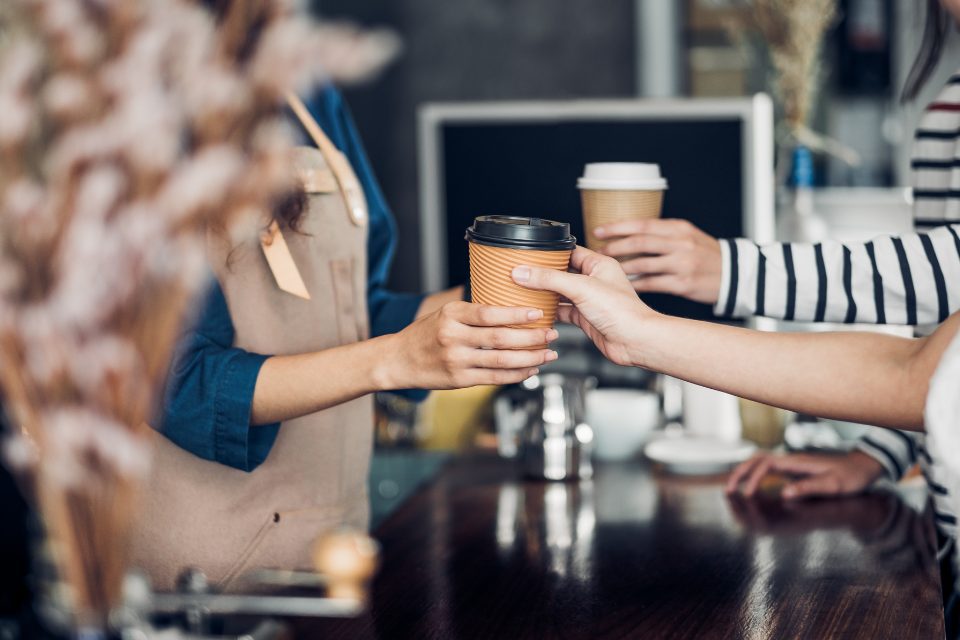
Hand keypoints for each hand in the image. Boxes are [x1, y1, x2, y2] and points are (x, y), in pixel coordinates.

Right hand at [384, 301, 557, 389]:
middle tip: (552, 333)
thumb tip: (511, 306)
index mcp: (451, 315)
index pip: (489, 314)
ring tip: (548, 353)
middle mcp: (453, 337)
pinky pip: (494, 378)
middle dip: (531, 337)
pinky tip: (530, 369)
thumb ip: (473, 312)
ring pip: (501, 360)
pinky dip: (516, 374)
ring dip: (530, 358)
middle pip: (500, 338)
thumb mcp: (445, 313)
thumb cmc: (425, 333)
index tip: (538, 313)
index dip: (516, 314)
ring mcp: (456, 360)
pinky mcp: (459, 380)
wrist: (398, 360)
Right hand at [511, 246, 653, 366]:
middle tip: (522, 272)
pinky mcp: (586, 318)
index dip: (550, 252)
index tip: (529, 254)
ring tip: (524, 290)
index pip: (570, 251)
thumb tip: (524, 272)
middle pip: (562, 272)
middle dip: (544, 274)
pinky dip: (550, 312)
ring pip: (561, 293)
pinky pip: (563, 311)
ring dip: (545, 293)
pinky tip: (537, 311)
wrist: (635, 342)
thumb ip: (550, 279)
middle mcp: (595, 280)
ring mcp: (590, 300)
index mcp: (599, 264)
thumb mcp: (581, 288)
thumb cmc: (622, 311)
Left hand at [595, 219, 721, 304]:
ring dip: (621, 267)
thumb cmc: (706, 254)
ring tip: (607, 270)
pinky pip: (651, 284)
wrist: (735, 274)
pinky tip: (624, 285)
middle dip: (614, 247)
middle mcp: (680, 244)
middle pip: (640, 243)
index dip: (617, 227)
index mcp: (679, 228)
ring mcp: (682, 264)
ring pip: (643, 264)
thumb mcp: (688, 235)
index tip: (598, 231)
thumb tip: (628, 234)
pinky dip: (635, 284)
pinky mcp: (683, 284)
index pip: (642, 224)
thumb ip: (662, 233)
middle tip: (597, 252)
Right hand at [725, 450, 885, 499]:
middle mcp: (790, 460)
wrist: (863, 466)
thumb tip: (784, 493)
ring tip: (733, 488)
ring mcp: (791, 463)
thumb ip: (809, 487)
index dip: (753, 479)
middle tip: (728, 490)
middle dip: (740, 473)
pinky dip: (754, 476)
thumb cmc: (851, 477)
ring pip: (759, 463)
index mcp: (796, 462)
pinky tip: (751, 487)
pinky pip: (767, 469)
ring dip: (744, 473)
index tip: (748, 495)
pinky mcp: (793, 469)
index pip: (765, 465)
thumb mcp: (833, 485)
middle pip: (756, 460)